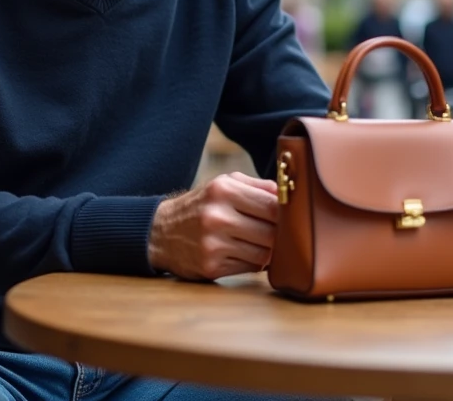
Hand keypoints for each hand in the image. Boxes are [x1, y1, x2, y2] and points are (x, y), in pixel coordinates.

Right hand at [147, 172, 278, 280]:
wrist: (160, 231)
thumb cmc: (202, 205)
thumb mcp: (224, 184)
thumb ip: (258, 186)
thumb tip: (291, 196)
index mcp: (223, 190)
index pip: (272, 206)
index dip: (287, 214)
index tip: (291, 217)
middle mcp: (217, 216)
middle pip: (271, 233)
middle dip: (281, 235)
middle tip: (283, 234)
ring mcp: (213, 244)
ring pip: (264, 254)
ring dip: (269, 251)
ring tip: (263, 243)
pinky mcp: (211, 267)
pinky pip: (249, 268)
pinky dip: (254, 263)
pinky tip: (246, 253)